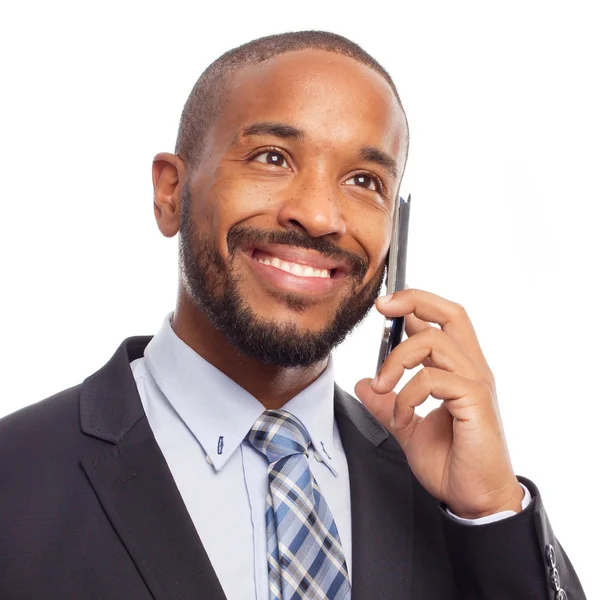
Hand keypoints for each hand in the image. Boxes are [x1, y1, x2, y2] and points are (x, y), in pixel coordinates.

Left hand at [355, 288, 523, 518]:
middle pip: (451, 313)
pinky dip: (406, 394)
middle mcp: (472, 369)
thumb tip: (364, 384)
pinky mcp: (475, 401)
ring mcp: (475, 383)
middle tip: (383, 308)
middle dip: (415, 300)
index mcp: (459, 369)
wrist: (475, 499)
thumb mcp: (408, 428)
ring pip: (434, 343)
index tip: (384, 305)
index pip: (444, 320)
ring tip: (382, 388)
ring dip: (396, 362)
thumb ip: (387, 404)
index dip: (416, 303)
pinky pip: (433, 379)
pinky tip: (401, 417)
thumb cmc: (451, 462)